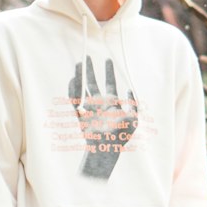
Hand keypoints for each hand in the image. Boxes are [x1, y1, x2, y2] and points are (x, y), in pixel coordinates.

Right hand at [68, 56, 138, 180]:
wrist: (105, 149)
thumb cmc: (121, 137)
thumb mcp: (133, 121)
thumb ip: (134, 106)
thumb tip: (129, 91)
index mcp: (112, 104)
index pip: (110, 84)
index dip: (109, 72)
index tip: (107, 60)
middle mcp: (99, 104)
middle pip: (94, 83)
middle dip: (91, 71)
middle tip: (88, 57)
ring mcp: (89, 109)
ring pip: (83, 89)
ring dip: (80, 77)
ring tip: (79, 64)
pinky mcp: (80, 115)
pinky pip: (74, 100)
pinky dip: (72, 90)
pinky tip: (73, 79)